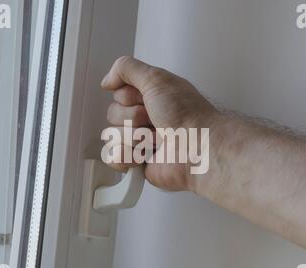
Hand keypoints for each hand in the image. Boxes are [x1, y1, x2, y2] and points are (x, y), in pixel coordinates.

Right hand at [101, 56, 219, 190]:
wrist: (198, 149)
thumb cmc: (188, 116)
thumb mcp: (156, 78)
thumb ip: (126, 68)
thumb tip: (107, 80)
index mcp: (150, 96)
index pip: (118, 93)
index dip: (128, 97)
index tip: (146, 99)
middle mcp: (145, 117)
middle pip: (113, 115)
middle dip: (132, 119)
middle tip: (155, 121)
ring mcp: (141, 140)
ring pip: (111, 137)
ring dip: (134, 138)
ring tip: (156, 139)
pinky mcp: (138, 161)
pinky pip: (113, 158)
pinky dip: (126, 156)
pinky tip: (143, 154)